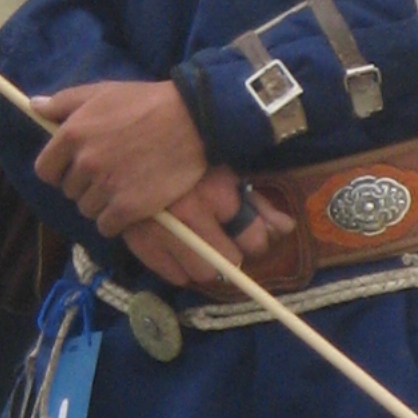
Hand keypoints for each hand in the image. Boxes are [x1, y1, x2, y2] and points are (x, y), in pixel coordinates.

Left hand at [33, 79, 212, 232]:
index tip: (74, 169)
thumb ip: (63, 101)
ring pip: (87, 209)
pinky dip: (116, 220)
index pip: (44, 170)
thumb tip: (34, 106)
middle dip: (84, 185)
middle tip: (110, 172)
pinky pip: (106, 226)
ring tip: (124, 185)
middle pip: (69, 191)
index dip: (58, 171)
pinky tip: (131, 204)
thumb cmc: (146, 103)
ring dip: (101, 203)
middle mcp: (84, 162)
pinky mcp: (128, 207)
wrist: (192, 121)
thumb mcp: (102, 92)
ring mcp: (106, 186)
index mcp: (72, 134)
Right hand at [120, 165, 296, 290]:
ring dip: (205, 264)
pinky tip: (178, 249)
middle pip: (227, 262)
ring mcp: (161, 230)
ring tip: (198, 245)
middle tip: (222, 241)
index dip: (254, 239)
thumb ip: (257, 204)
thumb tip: (286, 230)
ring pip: (200, 273)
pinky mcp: (137, 240)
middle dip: (229, 255)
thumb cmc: (186, 155)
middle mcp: (189, 214)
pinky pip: (171, 275)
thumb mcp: (225, 172)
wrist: (130, 142)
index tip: (247, 234)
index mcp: (215, 192)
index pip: (253, 239)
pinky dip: (179, 268)